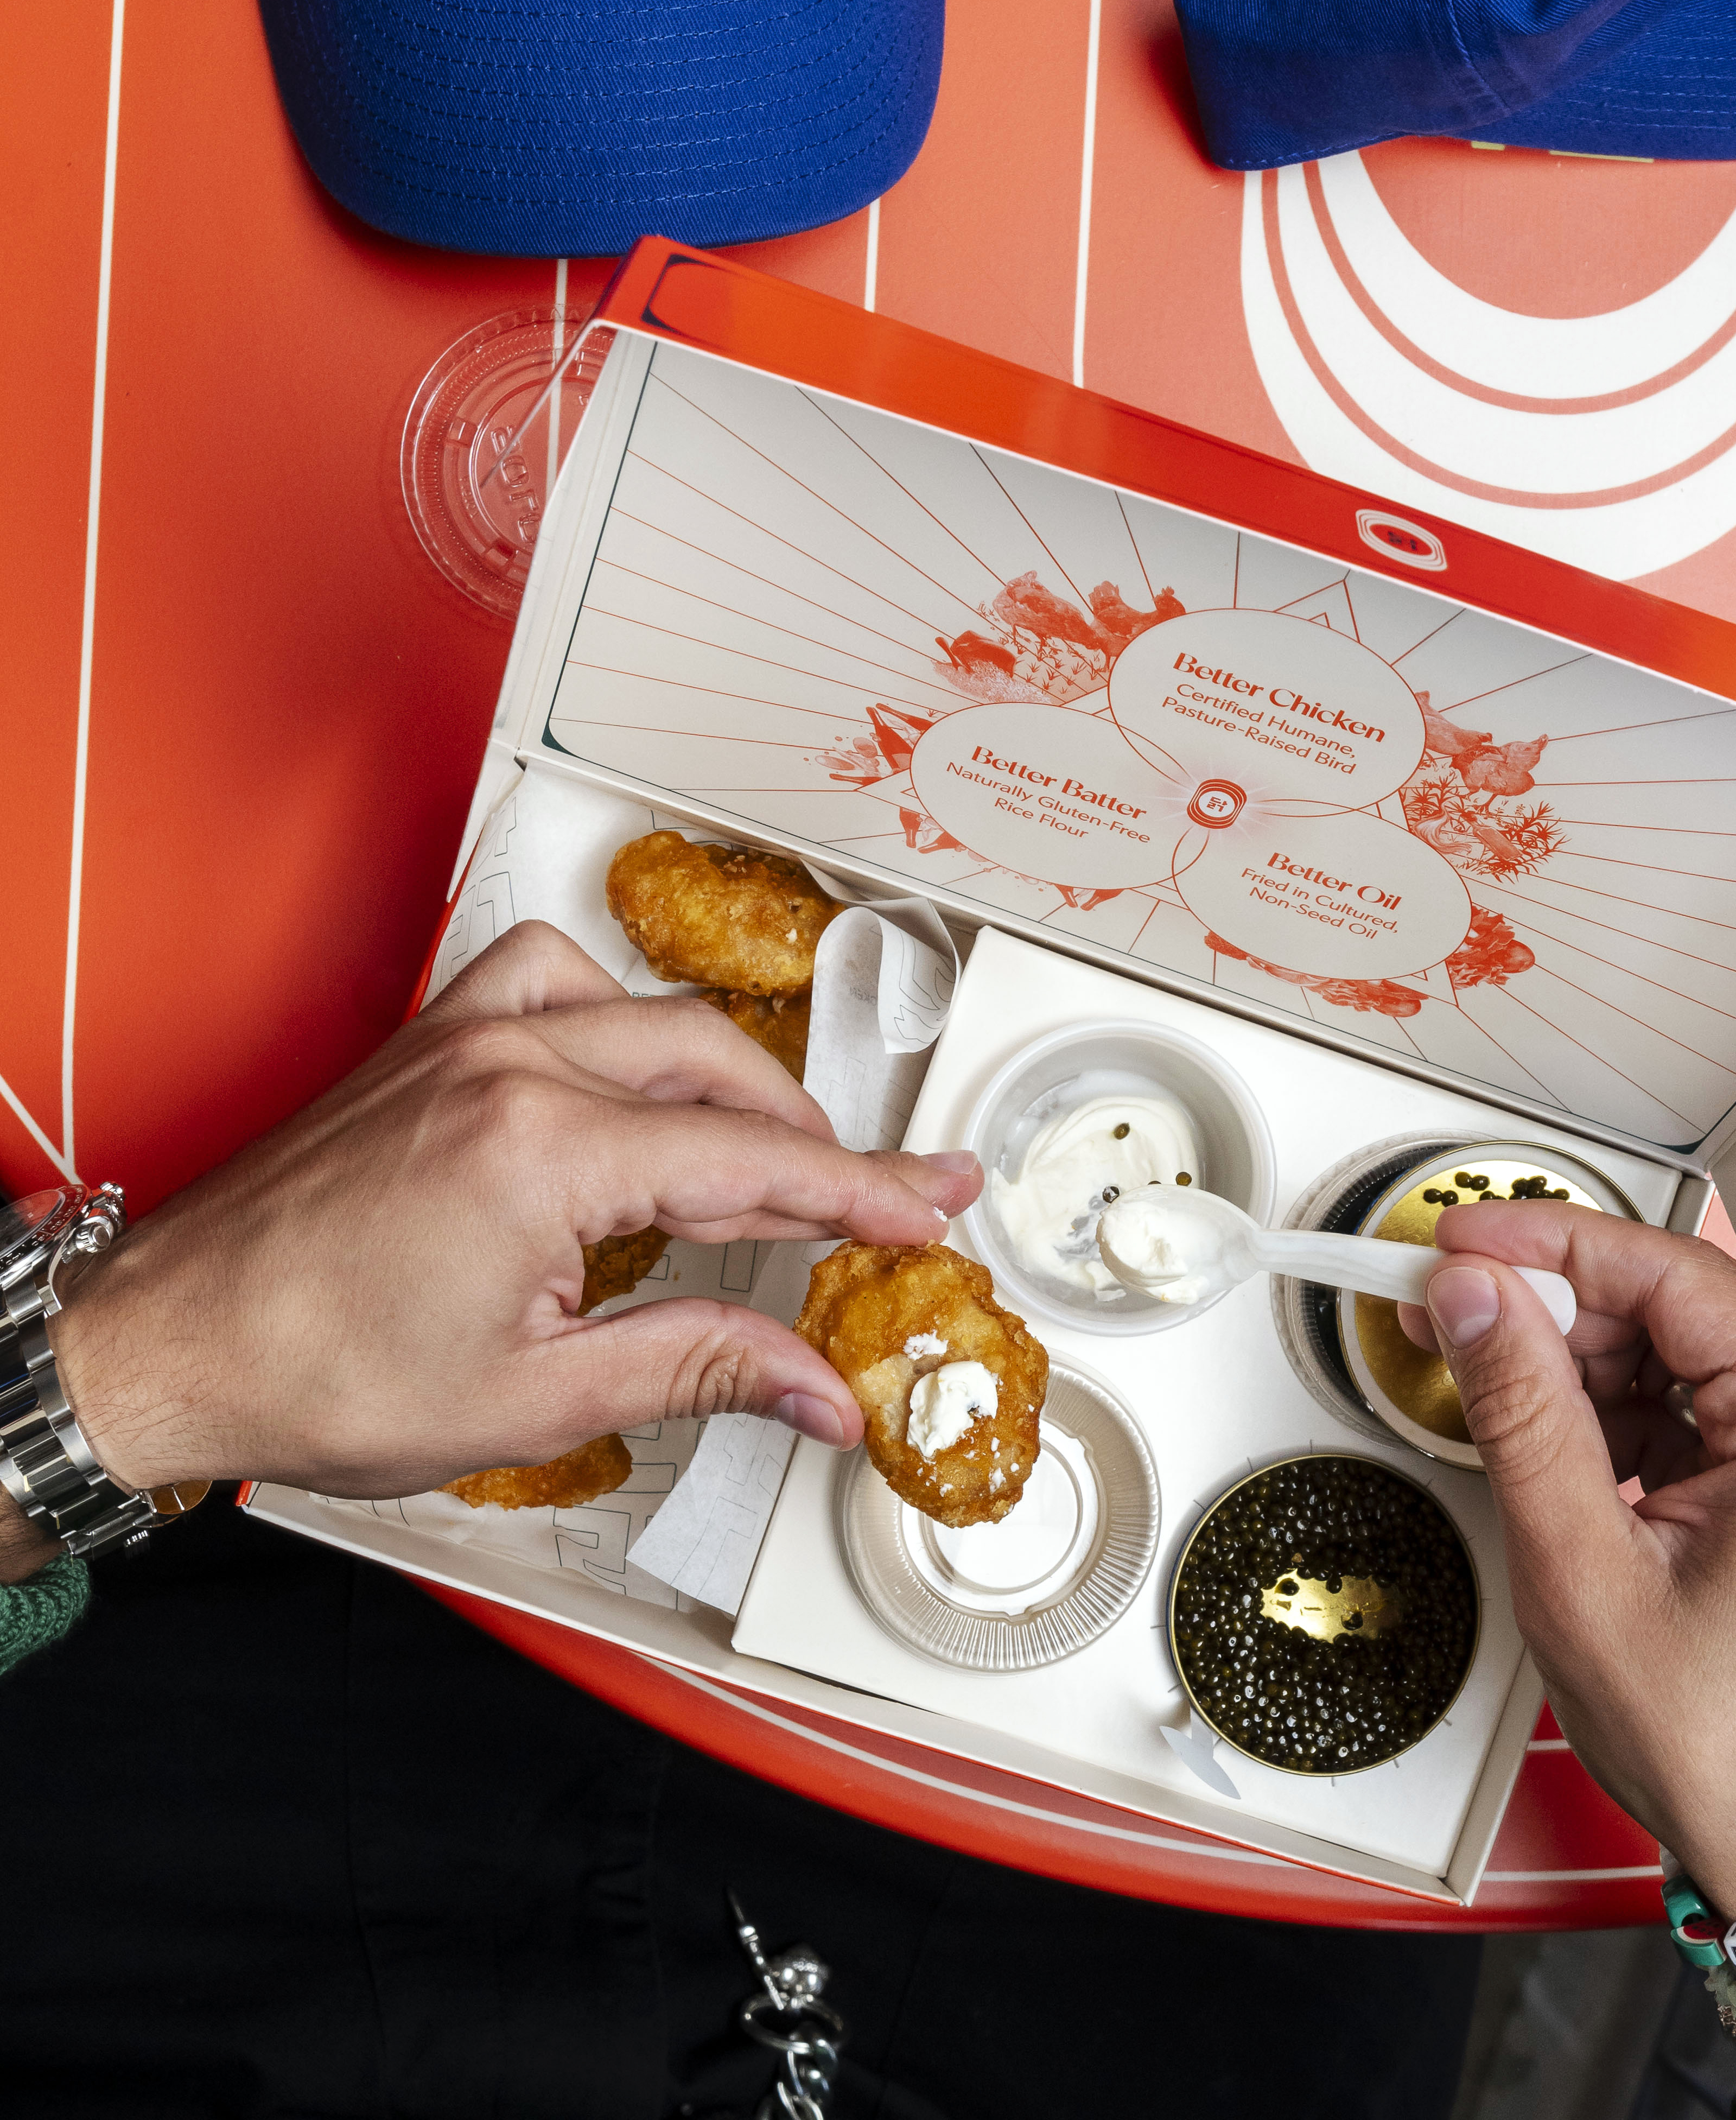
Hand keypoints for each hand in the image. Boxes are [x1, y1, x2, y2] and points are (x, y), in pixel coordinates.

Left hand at [41, 922, 981, 1504]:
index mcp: (541, 1154)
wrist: (167, 1344)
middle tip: (874, 1199)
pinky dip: (611, 1011)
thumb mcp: (532, 1399)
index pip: (753, 1162)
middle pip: (717, 1072)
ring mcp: (462, 1042)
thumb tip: (815, 1384)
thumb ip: (697, 1367)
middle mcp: (506, 1068)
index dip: (861, 1193)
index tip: (929, 1205)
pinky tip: (627, 1066)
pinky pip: (546, 975)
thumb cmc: (309, 1372)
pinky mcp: (426, 1042)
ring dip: (721, 1076)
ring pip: (644, 1010)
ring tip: (763, 1153)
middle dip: (812, 1140)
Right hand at [1400, 1205, 1735, 2098]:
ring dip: (1600, 1374)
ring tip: (1512, 1419)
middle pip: (1688, 1307)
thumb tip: (1473, 1297)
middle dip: (1564, 1315)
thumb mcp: (1587, 1577)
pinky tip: (1581, 1466)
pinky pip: (1728, 1411)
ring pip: (1701, 1356)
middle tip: (1456, 1329)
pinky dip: (1645, 1423)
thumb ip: (1523, 1412)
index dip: (1550, 1243)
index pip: (1672, 1271)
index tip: (1461, 1239)